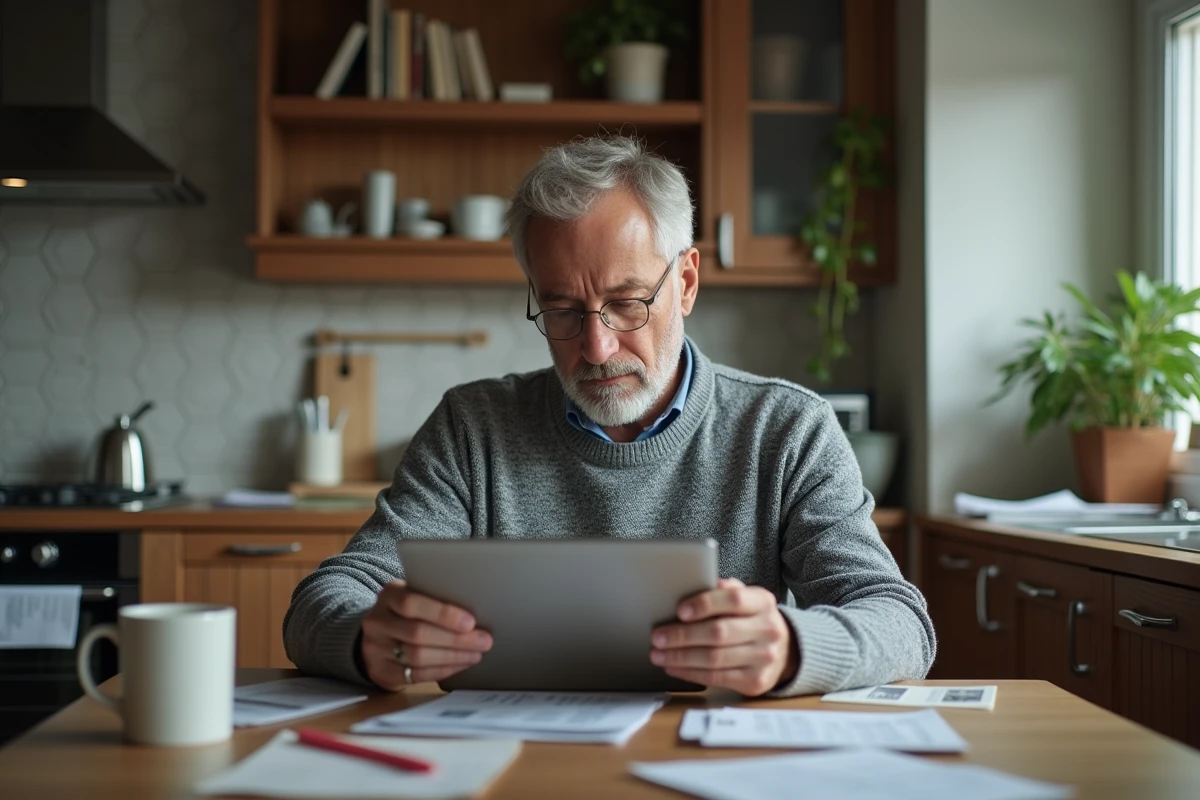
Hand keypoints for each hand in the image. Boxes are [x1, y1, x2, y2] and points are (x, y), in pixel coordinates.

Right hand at [360, 579, 492, 690]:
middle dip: (456, 639)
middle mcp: (377, 621)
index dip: (442, 614)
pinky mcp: (381, 672)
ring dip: (453, 656)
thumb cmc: (406, 614)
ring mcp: (375, 649)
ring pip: (418, 656)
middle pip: (418, 633)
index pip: (411, 603)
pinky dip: (442, 670)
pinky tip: (460, 665)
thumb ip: (434, 600)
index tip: (470, 622)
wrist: (376, 638)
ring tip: (476, 654)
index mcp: (388, 595)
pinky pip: (416, 675)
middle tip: (483, 641)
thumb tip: (475, 611)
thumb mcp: (413, 597)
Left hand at [649, 578, 798, 695]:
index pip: (733, 599)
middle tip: (657, 636)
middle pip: (719, 633)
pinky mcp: (755, 682)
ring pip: (714, 659)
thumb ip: (723, 590)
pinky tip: (674, 667)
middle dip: (682, 636)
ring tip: (658, 654)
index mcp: (763, 602)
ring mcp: (764, 658)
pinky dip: (690, 673)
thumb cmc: (752, 619)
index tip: (679, 610)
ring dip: (680, 657)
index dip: (704, 604)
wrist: (785, 651)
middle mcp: (768, 629)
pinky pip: (716, 678)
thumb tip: (693, 585)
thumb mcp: (746, 598)